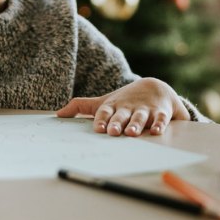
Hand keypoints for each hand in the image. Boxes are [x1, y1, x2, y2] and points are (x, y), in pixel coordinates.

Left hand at [55, 77, 189, 135]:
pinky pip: (161, 119)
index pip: (105, 112)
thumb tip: (58, 114)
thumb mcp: (103, 102)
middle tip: (113, 131)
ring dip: (136, 124)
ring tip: (131, 133)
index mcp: (113, 106)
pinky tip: (156, 131)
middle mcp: (128, 107)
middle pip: (121, 115)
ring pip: (140, 117)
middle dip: (117, 123)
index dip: (101, 119)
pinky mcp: (160, 113)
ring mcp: (144, 110)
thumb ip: (81, 106)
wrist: (155, 87)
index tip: (98, 128)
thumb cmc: (124, 100)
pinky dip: (159, 124)